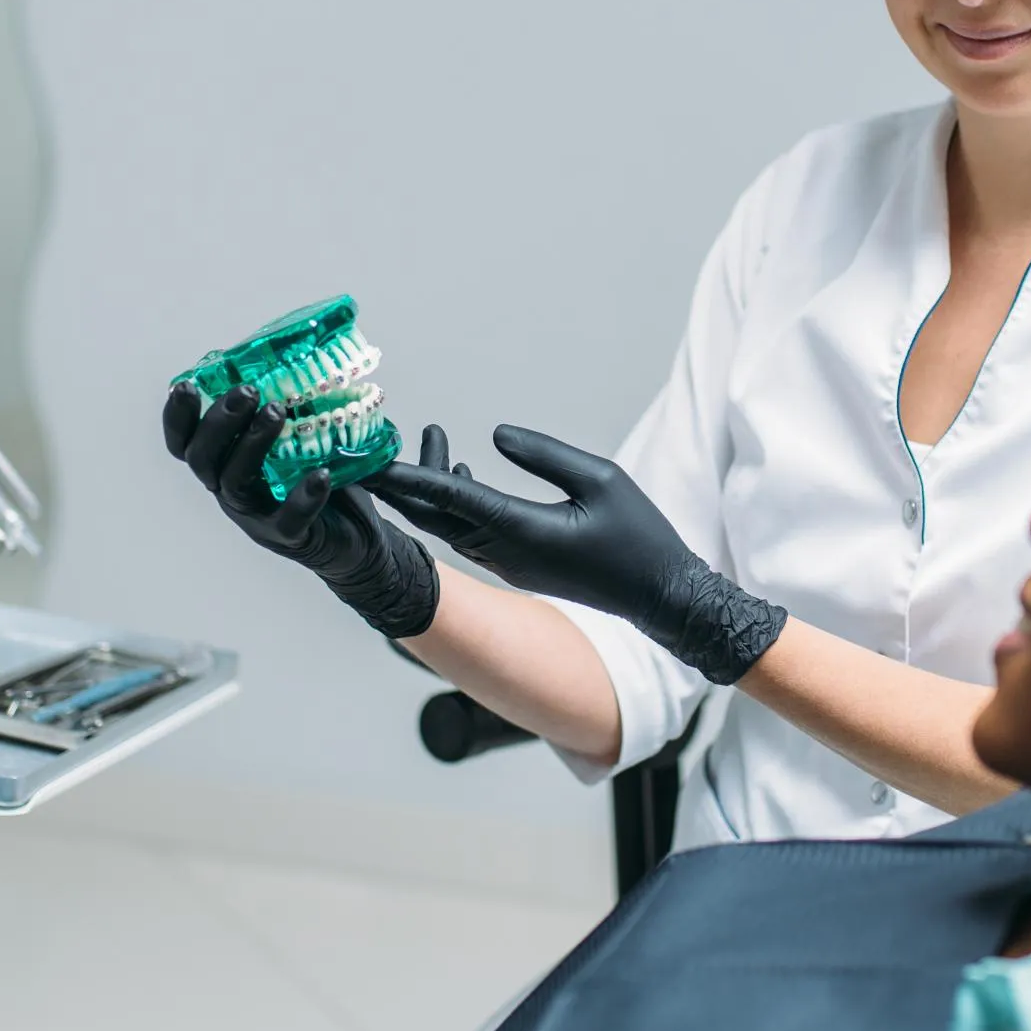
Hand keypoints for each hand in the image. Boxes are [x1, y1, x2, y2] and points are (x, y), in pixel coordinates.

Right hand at [163, 381, 436, 637]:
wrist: (357, 538)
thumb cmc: (322, 478)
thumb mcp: (304, 437)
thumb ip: (295, 404)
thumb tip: (306, 348)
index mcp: (226, 462)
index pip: (186, 442)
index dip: (177, 417)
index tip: (185, 386)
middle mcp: (231, 489)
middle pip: (203, 459)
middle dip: (219, 422)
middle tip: (248, 391)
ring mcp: (256, 516)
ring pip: (236, 483)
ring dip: (252, 444)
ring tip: (278, 412)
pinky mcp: (289, 536)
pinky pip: (289, 519)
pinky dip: (303, 496)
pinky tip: (322, 475)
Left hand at [372, 425, 785, 685]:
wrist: (661, 596)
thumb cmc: (639, 537)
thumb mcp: (600, 479)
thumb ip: (544, 454)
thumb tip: (494, 434)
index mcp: (522, 532)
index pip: (452, 498)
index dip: (410, 475)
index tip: (374, 459)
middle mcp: (505, 553)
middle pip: (436, 515)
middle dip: (402, 482)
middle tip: (369, 447)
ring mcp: (508, 563)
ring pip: (450, 525)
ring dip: (427, 490)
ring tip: (419, 442)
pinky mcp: (517, 565)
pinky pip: (469, 534)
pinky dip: (452, 504)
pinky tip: (455, 474)